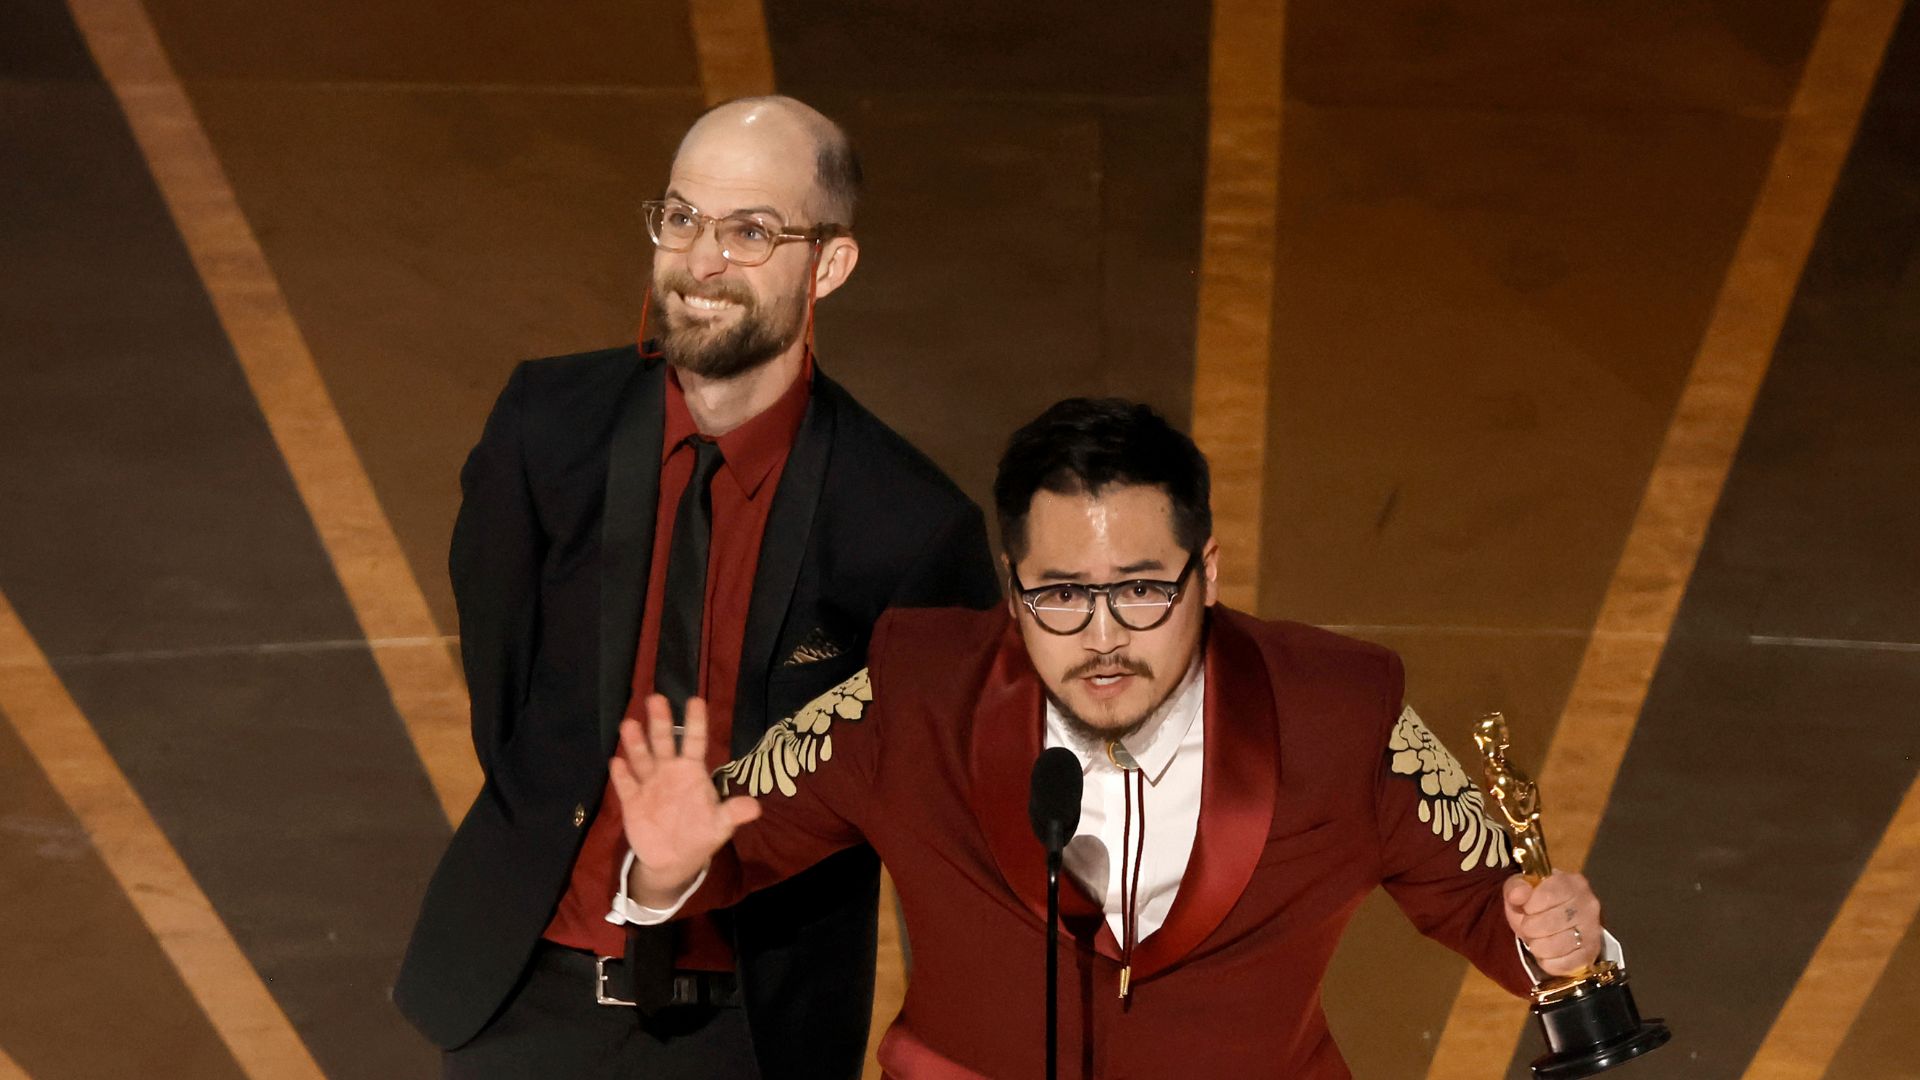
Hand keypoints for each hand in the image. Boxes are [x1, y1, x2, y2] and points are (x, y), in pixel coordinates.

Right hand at [608, 694, 761, 907]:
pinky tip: (617, 762)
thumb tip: (756, 807)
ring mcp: (649, 784)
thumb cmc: (699, 834)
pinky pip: (626, 786)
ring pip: (642, 759)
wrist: (673, 860)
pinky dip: (622, 775)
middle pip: (665, 743)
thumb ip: (733, 812)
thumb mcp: (720, 825)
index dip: (696, 722)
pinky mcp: (632, 801)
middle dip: (661, 722)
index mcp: (692, 772)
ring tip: (629, 725)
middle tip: (656, 698)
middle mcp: (669, 771)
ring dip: (636, 744)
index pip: (695, 742)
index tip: (695, 700)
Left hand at [1503, 871, 1603, 976]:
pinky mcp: (1592, 954)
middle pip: (1549, 923)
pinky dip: (1548, 963)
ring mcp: (1593, 930)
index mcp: (1572, 883)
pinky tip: (1547, 953)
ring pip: (1555, 946)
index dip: (1529, 906)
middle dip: (1530, 929)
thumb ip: (1516, 887)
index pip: (1547, 896)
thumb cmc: (1536, 902)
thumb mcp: (1521, 888)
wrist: (1556, 922)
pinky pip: (1563, 965)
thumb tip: (1517, 895)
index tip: (1527, 909)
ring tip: (1538, 940)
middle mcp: (1589, 904)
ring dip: (1538, 946)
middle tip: (1530, 927)